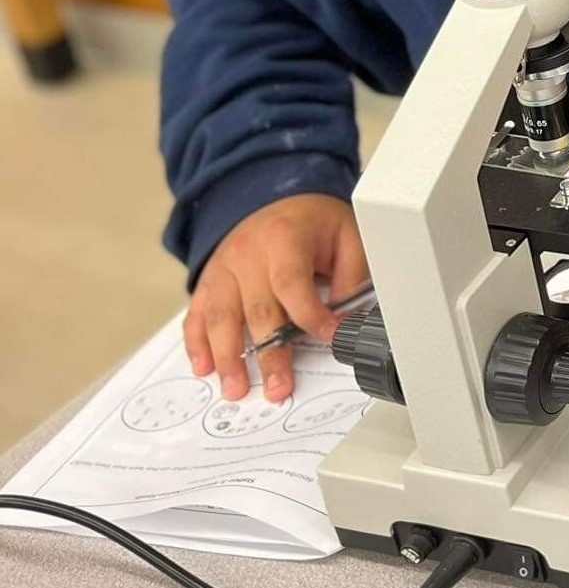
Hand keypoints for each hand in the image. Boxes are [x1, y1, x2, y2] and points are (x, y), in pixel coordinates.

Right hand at [185, 194, 367, 403]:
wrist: (274, 197)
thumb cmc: (313, 223)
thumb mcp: (347, 234)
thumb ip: (352, 274)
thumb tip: (349, 318)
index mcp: (285, 237)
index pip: (292, 283)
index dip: (310, 314)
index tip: (330, 337)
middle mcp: (247, 253)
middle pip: (256, 309)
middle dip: (268, 354)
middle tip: (278, 388)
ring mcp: (223, 268)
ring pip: (220, 316)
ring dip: (227, 357)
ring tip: (236, 389)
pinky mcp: (209, 281)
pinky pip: (197, 314)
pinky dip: (197, 343)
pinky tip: (204, 368)